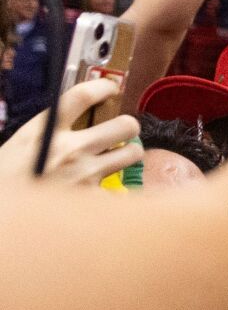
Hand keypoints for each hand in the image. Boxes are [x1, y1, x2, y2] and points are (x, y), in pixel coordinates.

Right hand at [0, 79, 142, 186]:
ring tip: (118, 157)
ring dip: (128, 153)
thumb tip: (70, 122)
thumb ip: (46, 134)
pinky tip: (103, 192)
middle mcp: (70, 149)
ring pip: (132, 153)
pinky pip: (118, 188)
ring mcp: (85, 174)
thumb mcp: (19, 148)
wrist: (2, 222)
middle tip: (120, 132)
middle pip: (125, 124)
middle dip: (127, 126)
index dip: (103, 87)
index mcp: (45, 132)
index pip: (82, 96)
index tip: (111, 88)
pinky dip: (113, 189)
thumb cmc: (4, 183)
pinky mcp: (92, 200)